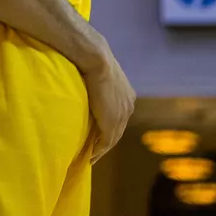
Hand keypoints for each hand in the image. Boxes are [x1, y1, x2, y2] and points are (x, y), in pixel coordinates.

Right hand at [79, 45, 134, 163]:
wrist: (96, 59)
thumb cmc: (92, 59)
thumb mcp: (98, 73)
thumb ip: (97, 83)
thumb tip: (86, 82)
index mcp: (126, 94)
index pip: (118, 115)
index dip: (108, 126)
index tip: (98, 134)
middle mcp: (128, 105)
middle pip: (118, 128)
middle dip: (107, 140)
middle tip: (94, 150)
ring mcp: (122, 115)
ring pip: (113, 137)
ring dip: (102, 148)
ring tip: (91, 157)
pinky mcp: (112, 122)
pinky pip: (107, 142)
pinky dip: (99, 151)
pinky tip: (91, 157)